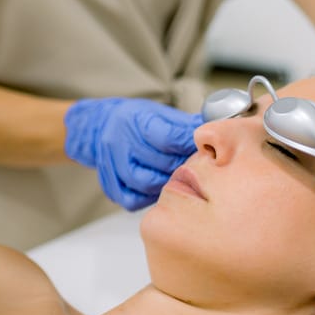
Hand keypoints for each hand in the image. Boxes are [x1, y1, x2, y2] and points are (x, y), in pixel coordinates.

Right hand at [64, 98, 201, 209]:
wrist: (99, 126)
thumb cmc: (136, 121)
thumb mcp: (159, 113)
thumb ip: (185, 126)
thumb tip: (215, 130)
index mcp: (136, 121)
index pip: (169, 138)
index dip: (189, 146)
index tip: (202, 149)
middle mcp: (121, 143)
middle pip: (162, 163)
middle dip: (183, 166)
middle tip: (196, 168)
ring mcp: (113, 166)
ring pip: (148, 184)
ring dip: (167, 183)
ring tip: (178, 179)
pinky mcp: (110, 185)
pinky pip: (134, 201)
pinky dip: (149, 198)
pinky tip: (157, 189)